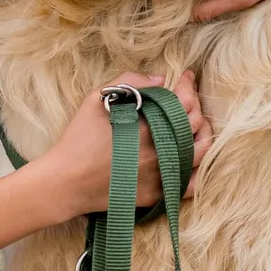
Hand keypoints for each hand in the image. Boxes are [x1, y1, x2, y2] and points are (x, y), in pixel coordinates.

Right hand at [41, 70, 210, 216]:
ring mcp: (162, 173)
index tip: (186, 76)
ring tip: (197, 124)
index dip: (188, 84)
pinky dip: (198, 169)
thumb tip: (160, 79)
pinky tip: (193, 157)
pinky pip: (191, 182)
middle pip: (196, 123)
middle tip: (189, 97)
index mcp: (149, 123)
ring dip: (203, 133)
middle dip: (196, 104)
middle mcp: (162, 148)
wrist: (66, 182)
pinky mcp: (158, 194)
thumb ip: (129, 81)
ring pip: (201, 151)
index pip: (184, 99)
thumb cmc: (79, 138)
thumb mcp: (96, 99)